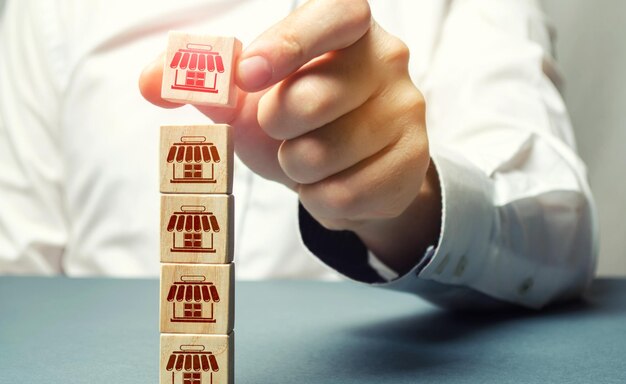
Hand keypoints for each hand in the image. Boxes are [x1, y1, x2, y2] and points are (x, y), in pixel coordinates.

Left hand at [140, 0, 440, 273]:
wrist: (347, 168)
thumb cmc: (295, 120)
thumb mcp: (247, 97)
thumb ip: (202, 83)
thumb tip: (151, 82)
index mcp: (346, 29)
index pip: (335, 14)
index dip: (289, 43)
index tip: (247, 75)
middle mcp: (388, 60)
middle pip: (316, 96)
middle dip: (277, 126)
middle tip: (281, 129)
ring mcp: (407, 111)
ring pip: (326, 155)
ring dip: (296, 168)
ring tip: (307, 158)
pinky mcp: (415, 162)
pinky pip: (347, 195)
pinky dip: (320, 199)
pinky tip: (329, 185)